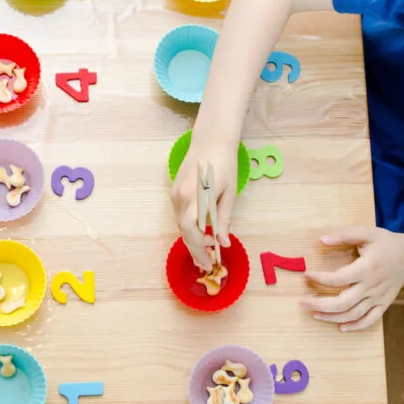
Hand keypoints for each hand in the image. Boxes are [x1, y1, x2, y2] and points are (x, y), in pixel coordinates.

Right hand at [170, 133, 237, 270]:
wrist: (211, 139)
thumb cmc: (225, 163)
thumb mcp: (229, 192)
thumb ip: (224, 218)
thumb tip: (223, 242)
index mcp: (195, 196)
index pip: (191, 230)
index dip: (200, 246)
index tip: (213, 253)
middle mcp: (180, 196)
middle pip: (183, 230)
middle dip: (195, 249)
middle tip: (207, 264)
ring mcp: (175, 193)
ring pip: (180, 224)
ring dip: (191, 240)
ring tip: (204, 253)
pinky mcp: (174, 190)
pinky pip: (180, 215)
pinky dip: (188, 228)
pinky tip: (199, 234)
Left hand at [300, 227, 403, 331]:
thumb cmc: (387, 243)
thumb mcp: (367, 232)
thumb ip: (344, 235)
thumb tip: (322, 240)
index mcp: (366, 268)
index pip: (339, 278)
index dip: (320, 279)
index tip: (306, 275)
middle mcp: (371, 286)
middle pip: (343, 302)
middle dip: (320, 305)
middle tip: (303, 303)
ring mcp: (378, 298)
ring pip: (353, 314)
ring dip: (332, 317)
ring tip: (314, 314)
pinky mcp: (384, 304)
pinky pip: (370, 320)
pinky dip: (355, 326)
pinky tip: (341, 327)